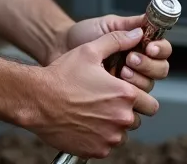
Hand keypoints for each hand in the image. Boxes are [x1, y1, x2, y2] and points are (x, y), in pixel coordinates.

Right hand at [30, 28, 160, 158]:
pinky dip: (99, 138)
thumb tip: (136, 34)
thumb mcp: (89, 51)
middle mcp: (122, 118)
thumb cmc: (61, 76)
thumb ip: (117, 40)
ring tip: (93, 112)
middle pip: (138, 119)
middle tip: (108, 103)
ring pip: (122, 134)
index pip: (149, 103)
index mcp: (125, 94)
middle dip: (128, 111)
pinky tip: (84, 123)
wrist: (36, 100)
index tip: (124, 93)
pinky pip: (106, 146)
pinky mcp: (97, 150)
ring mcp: (110, 138)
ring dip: (113, 125)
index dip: (137, 97)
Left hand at [55, 13, 173, 94]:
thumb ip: (126, 26)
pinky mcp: (116, 100)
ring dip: (138, 80)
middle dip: (148, 65)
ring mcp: (127, 84)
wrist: (58, 52)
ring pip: (149, 88)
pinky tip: (112, 87)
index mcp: (137, 46)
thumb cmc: (80, 37)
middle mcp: (137, 66)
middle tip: (130, 60)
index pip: (161, 50)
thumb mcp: (104, 27)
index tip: (149, 47)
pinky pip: (133, 105)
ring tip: (120, 72)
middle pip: (160, 70)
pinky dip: (127, 97)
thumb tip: (147, 24)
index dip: (160, 49)